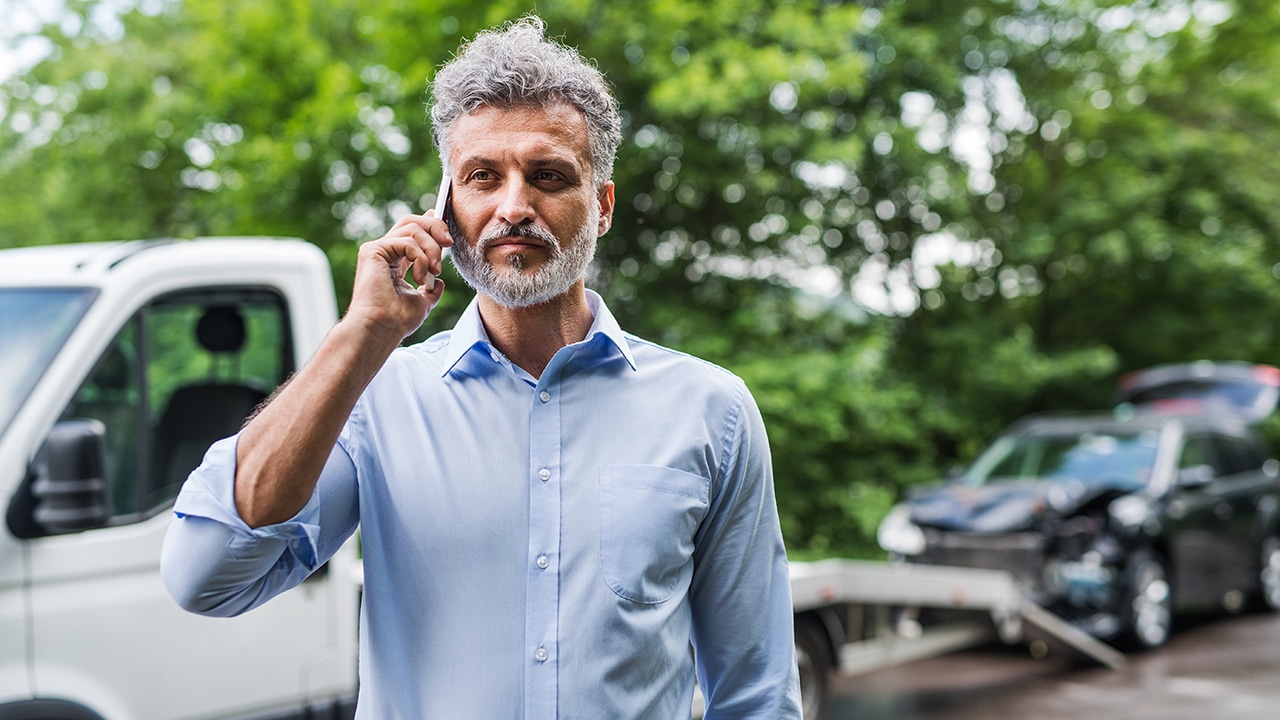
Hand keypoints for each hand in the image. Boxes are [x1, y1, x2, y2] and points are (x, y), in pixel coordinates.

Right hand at [346, 211, 453, 341]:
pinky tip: (420, 278)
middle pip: (412, 221)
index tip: (447, 228)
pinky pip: (407, 241)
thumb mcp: (423, 302)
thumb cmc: (398, 320)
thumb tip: (440, 282)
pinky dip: (420, 258)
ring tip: (434, 271)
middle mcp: (384, 252)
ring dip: (431, 249)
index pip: (412, 232)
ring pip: (412, 228)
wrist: (382, 329)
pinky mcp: (373, 251)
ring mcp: (377, 250)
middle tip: (449, 243)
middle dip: (435, 227)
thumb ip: (431, 289)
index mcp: (394, 261)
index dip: (431, 223)